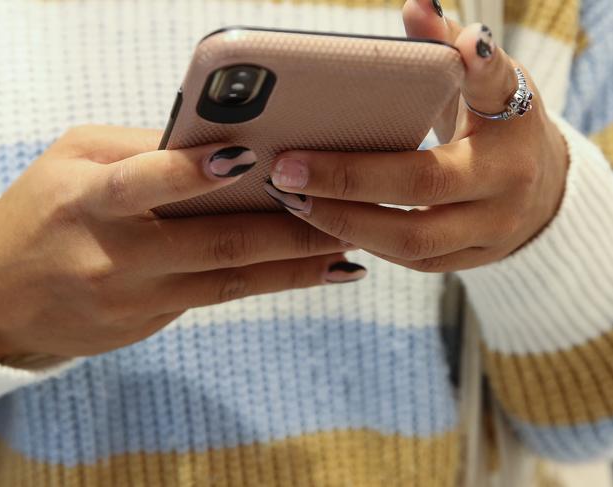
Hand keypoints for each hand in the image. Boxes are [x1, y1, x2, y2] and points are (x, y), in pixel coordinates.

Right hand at [0, 126, 363, 358]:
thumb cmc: (40, 213)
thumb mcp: (73, 162)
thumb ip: (141, 149)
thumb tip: (218, 141)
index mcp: (89, 201)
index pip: (145, 182)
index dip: (196, 173)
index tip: (252, 158)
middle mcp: (116, 255)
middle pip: (214, 242)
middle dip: (286, 230)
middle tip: (341, 214)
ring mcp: (135, 298)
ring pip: (229, 281)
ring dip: (293, 266)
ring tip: (345, 250)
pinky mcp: (149, 323)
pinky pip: (217, 300)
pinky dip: (265, 284)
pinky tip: (306, 274)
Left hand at [264, 0, 568, 272]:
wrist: (543, 194)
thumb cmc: (500, 130)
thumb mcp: (488, 85)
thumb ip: (450, 48)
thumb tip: (416, 6)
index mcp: (514, 124)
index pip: (496, 89)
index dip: (480, 67)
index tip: (464, 44)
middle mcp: (508, 183)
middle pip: (422, 184)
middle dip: (347, 179)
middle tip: (287, 169)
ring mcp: (491, 231)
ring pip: (411, 240)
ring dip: (344, 221)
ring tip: (293, 201)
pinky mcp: (472, 261)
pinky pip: (411, 261)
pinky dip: (364, 242)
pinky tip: (325, 223)